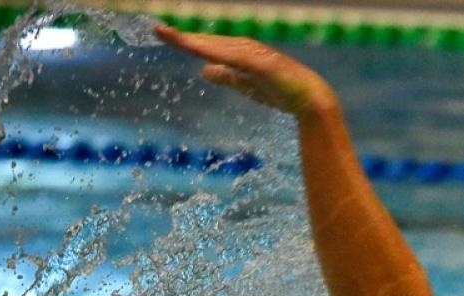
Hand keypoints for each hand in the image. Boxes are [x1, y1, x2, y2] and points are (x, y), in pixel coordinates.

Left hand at [154, 24, 335, 116]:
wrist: (309, 97)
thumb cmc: (280, 89)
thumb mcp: (244, 83)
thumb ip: (225, 75)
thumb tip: (204, 70)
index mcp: (236, 51)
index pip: (204, 44)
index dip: (182, 39)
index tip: (159, 33)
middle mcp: (241, 47)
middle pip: (205, 41)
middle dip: (180, 35)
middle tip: (154, 29)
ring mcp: (250, 54)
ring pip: (215, 46)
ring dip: (192, 40)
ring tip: (167, 34)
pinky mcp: (259, 63)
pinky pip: (231, 56)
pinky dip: (214, 52)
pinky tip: (197, 50)